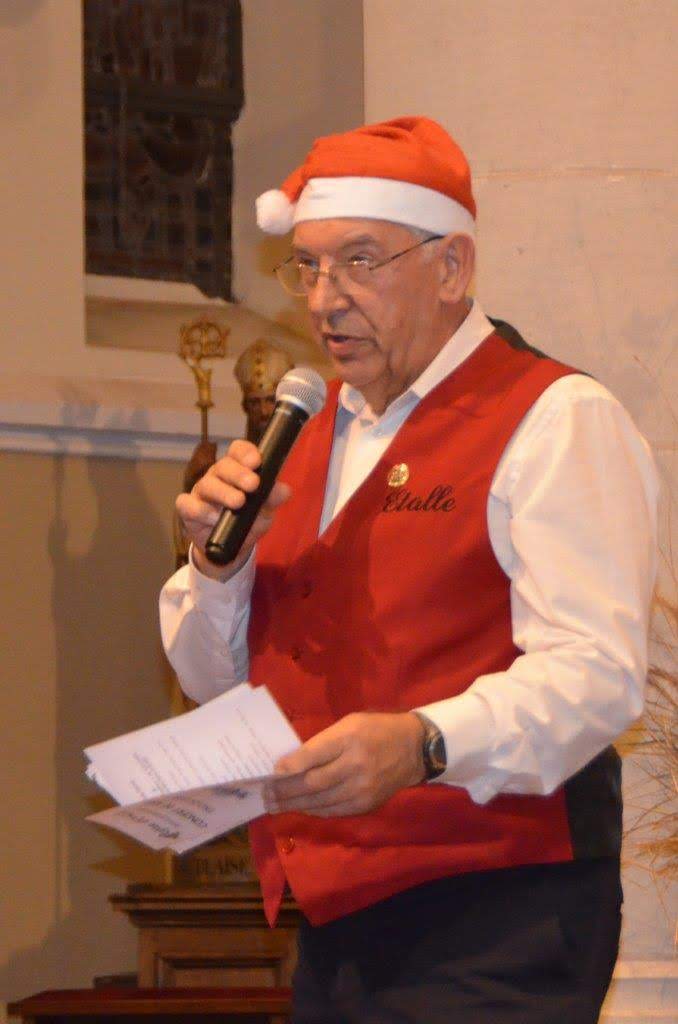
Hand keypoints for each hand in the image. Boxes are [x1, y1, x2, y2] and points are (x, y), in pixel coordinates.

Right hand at [175, 439, 290, 579]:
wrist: (231, 549)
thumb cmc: (248, 522)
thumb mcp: (265, 512)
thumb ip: (273, 499)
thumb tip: (285, 490)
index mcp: (237, 470)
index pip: (238, 451)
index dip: (245, 452)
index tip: (256, 461)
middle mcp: (217, 476)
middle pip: (223, 466)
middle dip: (238, 473)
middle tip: (253, 484)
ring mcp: (201, 492)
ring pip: (207, 484)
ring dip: (223, 492)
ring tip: (238, 503)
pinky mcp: (188, 509)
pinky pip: (187, 505)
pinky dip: (200, 510)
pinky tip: (214, 518)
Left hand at [264, 712, 425, 817]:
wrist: (415, 749)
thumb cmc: (376, 730)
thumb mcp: (350, 723)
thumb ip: (323, 742)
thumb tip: (293, 762)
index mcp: (351, 738)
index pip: (314, 755)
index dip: (291, 766)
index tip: (272, 771)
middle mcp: (356, 765)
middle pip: (313, 783)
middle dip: (285, 790)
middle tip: (265, 793)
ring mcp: (362, 789)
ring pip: (321, 801)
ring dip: (295, 804)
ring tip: (274, 805)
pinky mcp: (367, 805)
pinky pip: (334, 811)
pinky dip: (314, 810)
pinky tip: (300, 808)